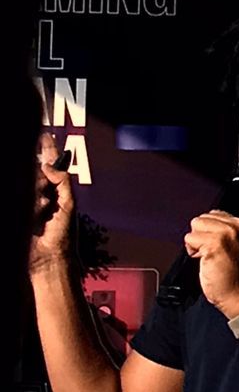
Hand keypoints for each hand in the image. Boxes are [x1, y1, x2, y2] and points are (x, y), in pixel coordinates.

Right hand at [30, 133, 74, 272]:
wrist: (49, 257)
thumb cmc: (62, 233)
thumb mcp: (68, 204)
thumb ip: (61, 181)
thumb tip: (47, 165)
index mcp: (54, 189)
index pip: (49, 164)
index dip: (46, 149)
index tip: (44, 135)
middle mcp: (39, 192)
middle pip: (37, 174)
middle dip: (41, 184)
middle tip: (46, 202)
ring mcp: (26, 202)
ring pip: (29, 186)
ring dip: (38, 202)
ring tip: (44, 215)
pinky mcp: (18, 210)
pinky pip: (22, 199)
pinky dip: (33, 208)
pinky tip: (36, 218)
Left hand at [182, 211, 238, 317]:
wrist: (233, 292)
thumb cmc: (228, 271)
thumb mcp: (229, 243)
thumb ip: (219, 228)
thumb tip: (201, 221)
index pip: (211, 214)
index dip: (208, 231)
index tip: (217, 246)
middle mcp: (235, 226)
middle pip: (200, 218)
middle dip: (201, 235)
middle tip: (213, 252)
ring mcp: (225, 234)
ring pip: (194, 226)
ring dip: (196, 243)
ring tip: (209, 255)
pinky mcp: (214, 244)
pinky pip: (189, 239)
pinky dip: (192, 251)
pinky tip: (205, 260)